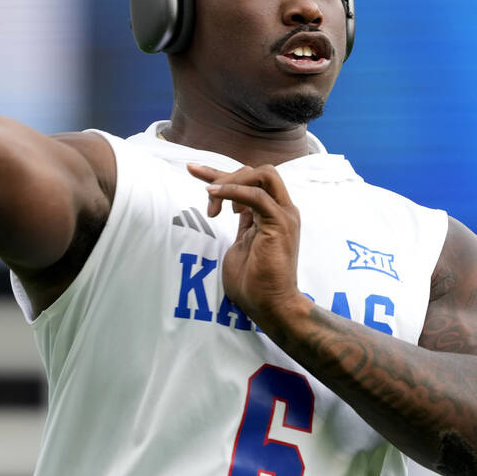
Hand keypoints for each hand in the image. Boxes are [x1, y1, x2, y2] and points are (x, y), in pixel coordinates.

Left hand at [187, 163, 307, 329]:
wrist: (270, 305)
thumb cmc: (254, 283)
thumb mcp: (242, 244)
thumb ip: (243, 223)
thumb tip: (235, 207)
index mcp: (273, 214)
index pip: (251, 181)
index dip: (221, 173)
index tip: (192, 170)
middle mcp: (282, 210)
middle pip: (259, 172)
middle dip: (227, 176)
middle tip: (207, 196)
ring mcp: (284, 215)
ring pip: (262, 175)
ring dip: (232, 182)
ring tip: (212, 202)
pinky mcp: (280, 223)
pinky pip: (257, 195)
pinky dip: (234, 191)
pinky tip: (214, 196)